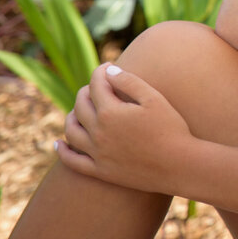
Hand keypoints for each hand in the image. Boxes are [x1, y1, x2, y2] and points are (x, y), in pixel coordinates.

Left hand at [59, 64, 191, 193]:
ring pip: (71, 130)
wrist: (179, 165)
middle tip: (98, 85)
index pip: (96, 84)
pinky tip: (58, 144)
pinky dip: (62, 151)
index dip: (101, 71)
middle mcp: (98, 132)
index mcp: (110, 112)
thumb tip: (109, 71)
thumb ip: (129, 81)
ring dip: (72, 115)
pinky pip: (72, 161)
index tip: (109, 66)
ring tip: (79, 109)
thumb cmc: (171, 128)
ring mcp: (96, 153)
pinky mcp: (99, 171)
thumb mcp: (154, 99)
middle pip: (81, 105)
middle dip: (87, 90)